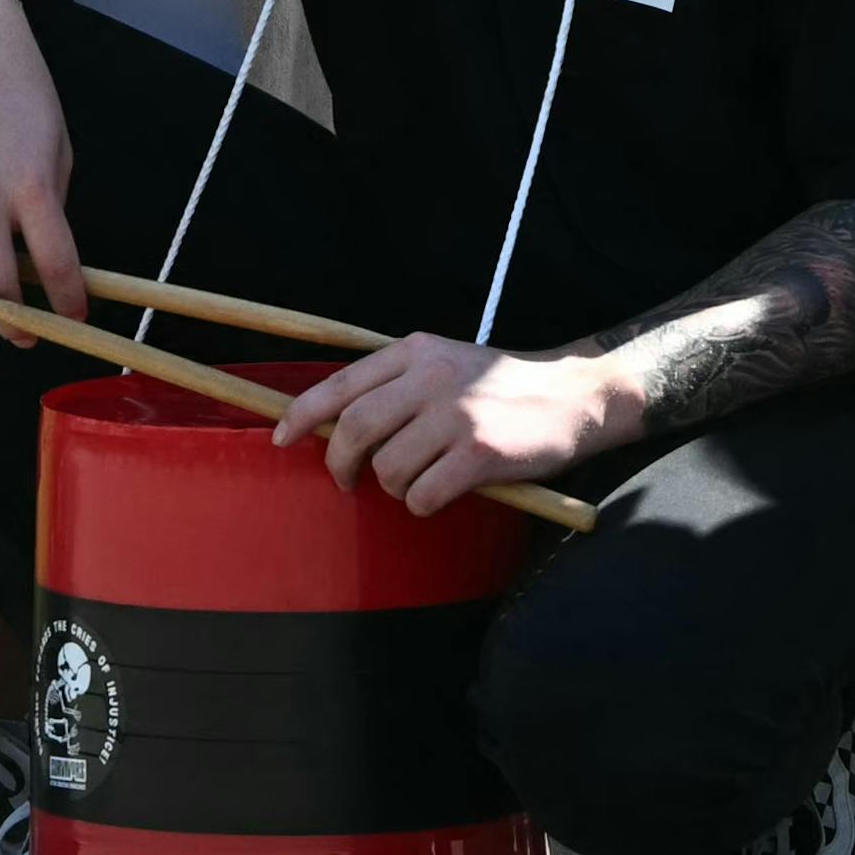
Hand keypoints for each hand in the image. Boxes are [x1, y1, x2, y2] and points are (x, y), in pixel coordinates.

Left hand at [271, 329, 634, 517]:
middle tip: (346, 482)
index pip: (342, 384)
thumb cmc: (500, 388)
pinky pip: (422, 495)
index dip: (303, 415)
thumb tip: (337, 426)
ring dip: (391, 487)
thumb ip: (398, 385)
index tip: (281, 438)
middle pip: (355, 429)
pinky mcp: (480, 453)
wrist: (573, 396)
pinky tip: (441, 494)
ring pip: (388, 468)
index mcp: (416, 350)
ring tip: (415, 482)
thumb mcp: (446, 363)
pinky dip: (421, 504)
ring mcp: (457, 415)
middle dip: (341, 463)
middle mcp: (432, 377)